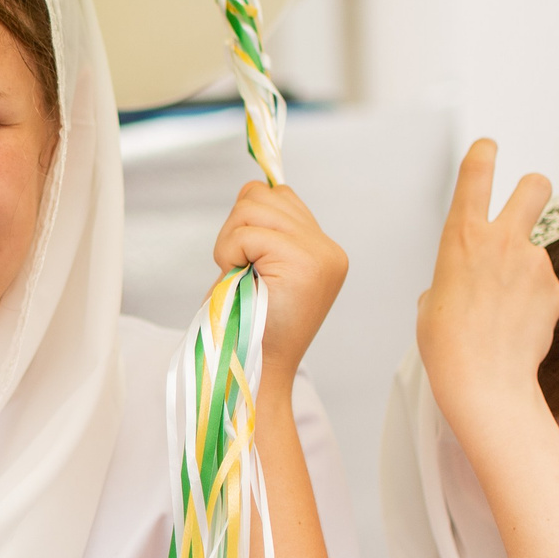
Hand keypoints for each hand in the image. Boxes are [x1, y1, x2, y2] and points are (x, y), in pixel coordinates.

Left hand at [212, 181, 347, 391]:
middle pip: (262, 193)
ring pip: (252, 206)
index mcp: (322, 250)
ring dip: (230, 241)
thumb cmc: (244, 324)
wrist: (252, 370)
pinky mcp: (305, 262)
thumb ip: (263, 229)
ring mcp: (321, 254)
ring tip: (240, 276)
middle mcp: (328, 249)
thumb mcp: (257, 269)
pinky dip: (230, 253)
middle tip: (239, 270)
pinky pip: (247, 232)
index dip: (248, 220)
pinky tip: (239, 279)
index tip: (244, 258)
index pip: (279, 195)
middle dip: (235, 228)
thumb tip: (252, 187)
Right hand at [416, 140, 558, 428]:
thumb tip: (468, 279)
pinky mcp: (554, 289)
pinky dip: (535, 301)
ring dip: (525, 270)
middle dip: (534, 187)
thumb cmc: (448, 343)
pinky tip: (518, 325)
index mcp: (461, 235)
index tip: (489, 146)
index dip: (484, 152)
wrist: (483, 380)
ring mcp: (534, 263)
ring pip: (536, 250)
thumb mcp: (432, 298)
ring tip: (505, 310)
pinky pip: (545, 286)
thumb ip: (453, 274)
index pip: (476, 172)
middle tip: (529, 200)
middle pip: (535, 185)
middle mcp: (502, 239)